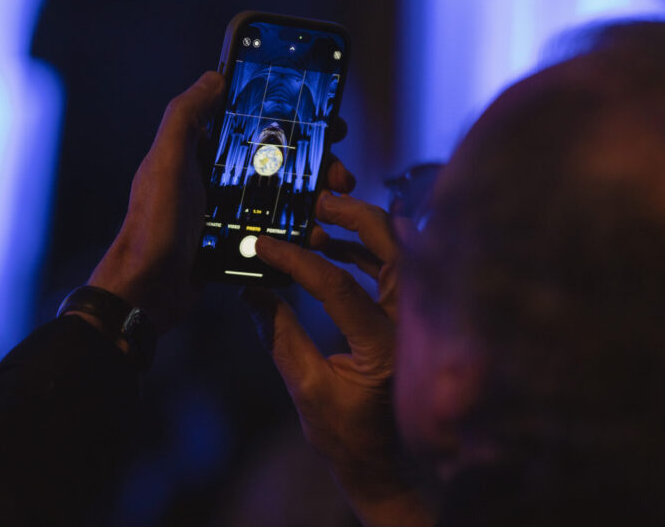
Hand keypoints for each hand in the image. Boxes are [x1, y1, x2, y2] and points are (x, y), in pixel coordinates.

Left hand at [90, 71, 352, 333]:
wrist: (146, 290)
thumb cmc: (153, 224)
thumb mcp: (167, 160)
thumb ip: (185, 115)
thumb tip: (214, 76)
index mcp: (201, 152)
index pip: (255, 123)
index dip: (292, 118)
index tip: (328, 122)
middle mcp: (216, 177)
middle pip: (279, 160)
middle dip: (316, 163)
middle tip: (341, 175)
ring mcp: (229, 210)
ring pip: (284, 194)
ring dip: (315, 197)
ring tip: (337, 205)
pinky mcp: (237, 242)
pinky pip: (277, 229)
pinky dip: (301, 229)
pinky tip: (320, 233)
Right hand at [245, 192, 431, 526]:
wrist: (381, 462)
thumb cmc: (345, 435)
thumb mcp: (304, 388)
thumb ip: (278, 335)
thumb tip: (249, 290)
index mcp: (383, 349)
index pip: (339, 287)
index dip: (296, 261)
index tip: (262, 245)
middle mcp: (409, 326)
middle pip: (394, 248)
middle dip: (354, 217)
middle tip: (315, 203)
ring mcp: (415, 320)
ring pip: (399, 252)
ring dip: (362, 229)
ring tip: (318, 219)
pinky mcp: (410, 318)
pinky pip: (396, 269)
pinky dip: (366, 251)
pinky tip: (331, 247)